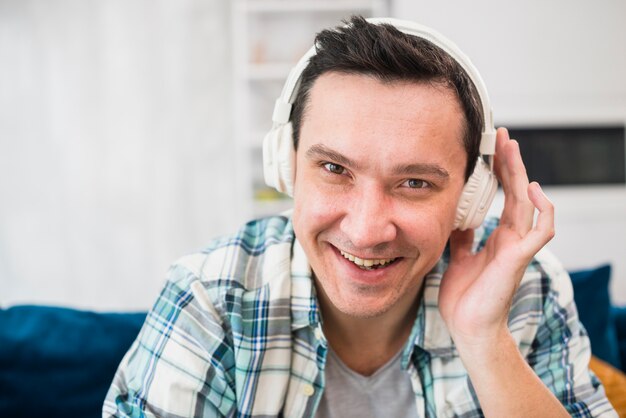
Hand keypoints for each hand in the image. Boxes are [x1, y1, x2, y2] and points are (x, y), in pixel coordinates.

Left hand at [438, 127, 554, 346]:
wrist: (467, 327)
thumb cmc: (464, 297)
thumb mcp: (457, 258)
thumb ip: (462, 237)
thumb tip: (457, 217)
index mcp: (496, 237)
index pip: (501, 196)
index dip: (497, 172)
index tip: (488, 148)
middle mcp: (510, 238)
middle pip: (514, 192)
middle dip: (508, 162)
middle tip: (501, 135)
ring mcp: (517, 246)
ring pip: (527, 203)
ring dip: (520, 174)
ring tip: (511, 148)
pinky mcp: (519, 258)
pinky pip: (541, 230)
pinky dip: (542, 209)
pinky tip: (532, 189)